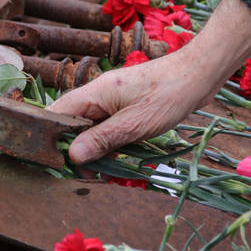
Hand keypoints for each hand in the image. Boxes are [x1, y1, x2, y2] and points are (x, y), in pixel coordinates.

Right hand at [48, 50, 215, 164]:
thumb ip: (102, 139)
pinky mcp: (126, 107)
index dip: (51, 139)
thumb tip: (72, 155)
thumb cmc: (169, 94)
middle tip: (86, 175)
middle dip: (75, 150)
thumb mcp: (135, 124)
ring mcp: (112, 101)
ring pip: (91, 128)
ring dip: (94, 150)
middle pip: (72, 124)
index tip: (59, 163)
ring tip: (102, 174)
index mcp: (94, 93)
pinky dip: (110, 144)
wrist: (199, 74)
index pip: (57, 114)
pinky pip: (108, 127)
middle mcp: (98, 95)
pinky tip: (117, 161)